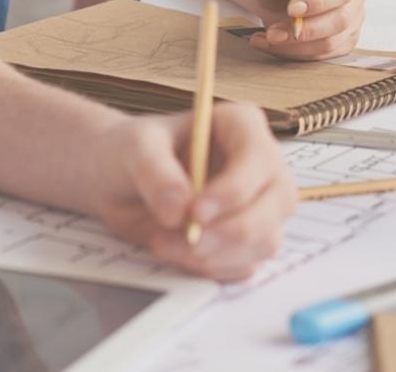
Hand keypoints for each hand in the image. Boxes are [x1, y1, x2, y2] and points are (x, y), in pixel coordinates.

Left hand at [86, 105, 294, 281]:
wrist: (120, 182)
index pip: (259, 158)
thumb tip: (179, 209)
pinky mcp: (247, 241)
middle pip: (276, 204)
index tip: (195, 212)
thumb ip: (155, 172)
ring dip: (216, 254)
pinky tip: (179, 254)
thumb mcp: (135, 148)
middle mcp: (261, 165)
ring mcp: (260, 205)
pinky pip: (245, 265)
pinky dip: (212, 268)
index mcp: (242, 126)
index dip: (234, 189)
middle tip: (185, 240)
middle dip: (230, 231)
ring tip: (165, 244)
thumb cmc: (133, 150)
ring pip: (264, 240)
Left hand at [248, 0, 364, 59]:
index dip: (319, 2)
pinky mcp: (342, 43)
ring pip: (330, 43)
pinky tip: (271, 44)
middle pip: (340, 20)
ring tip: (268, 37)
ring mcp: (352, 22)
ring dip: (295, 46)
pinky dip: (294, 54)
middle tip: (273, 32)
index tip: (291, 10)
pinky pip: (322, 56)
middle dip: (305, 30)